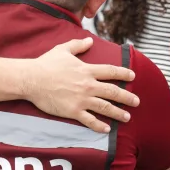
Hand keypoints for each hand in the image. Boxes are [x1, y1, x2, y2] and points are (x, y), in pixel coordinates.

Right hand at [24, 37, 139, 133]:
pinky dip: (99, 125)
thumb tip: (89, 40)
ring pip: (105, 107)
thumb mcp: (63, 50)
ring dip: (118, 113)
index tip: (133, 76)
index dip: (123, 73)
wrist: (32, 79)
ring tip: (127, 117)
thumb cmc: (46, 64)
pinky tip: (107, 129)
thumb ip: (78, 45)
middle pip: (113, 91)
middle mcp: (88, 85)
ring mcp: (81, 99)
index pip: (110, 71)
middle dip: (127, 97)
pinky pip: (90, 120)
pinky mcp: (73, 111)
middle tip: (137, 101)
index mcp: (86, 70)